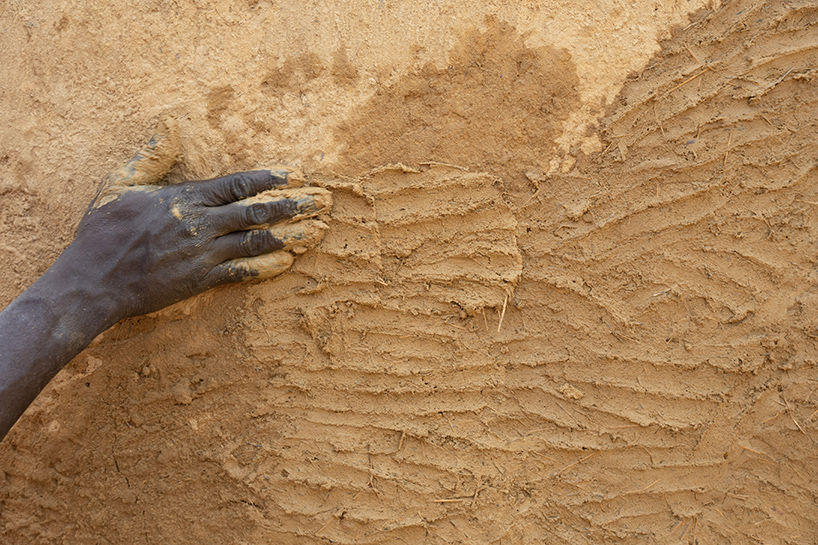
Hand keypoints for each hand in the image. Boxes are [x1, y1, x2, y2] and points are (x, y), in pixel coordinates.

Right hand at [61, 117, 330, 320]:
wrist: (92, 281)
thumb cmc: (103, 231)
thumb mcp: (119, 183)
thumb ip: (150, 156)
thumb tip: (170, 124)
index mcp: (185, 199)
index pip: (238, 184)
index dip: (272, 179)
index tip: (299, 174)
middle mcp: (201, 225)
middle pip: (258, 212)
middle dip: (296, 205)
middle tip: (326, 201)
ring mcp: (203, 254)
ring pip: (257, 242)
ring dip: (293, 235)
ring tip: (320, 230)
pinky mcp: (200, 281)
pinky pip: (241, 273)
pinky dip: (266, 267)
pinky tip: (289, 262)